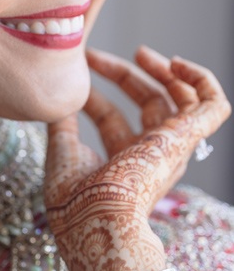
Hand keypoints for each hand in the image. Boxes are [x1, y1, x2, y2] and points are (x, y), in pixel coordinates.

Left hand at [44, 46, 230, 270]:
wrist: (94, 218)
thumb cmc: (73, 200)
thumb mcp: (62, 153)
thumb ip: (61, 127)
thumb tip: (57, 101)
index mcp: (121, 164)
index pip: (112, 119)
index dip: (94, 95)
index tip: (75, 75)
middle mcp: (151, 156)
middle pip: (146, 105)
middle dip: (124, 74)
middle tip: (96, 55)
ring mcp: (170, 148)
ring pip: (181, 101)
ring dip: (163, 71)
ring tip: (140, 52)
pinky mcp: (185, 139)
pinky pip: (212, 106)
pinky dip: (202, 80)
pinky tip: (177, 63)